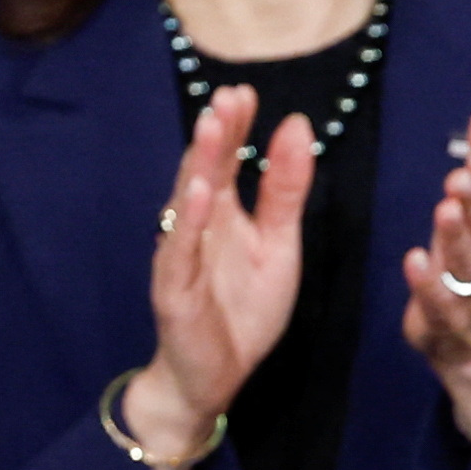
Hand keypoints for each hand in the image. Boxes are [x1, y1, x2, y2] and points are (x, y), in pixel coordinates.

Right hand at [123, 87, 314, 469]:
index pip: (227, 161)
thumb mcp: (278, 246)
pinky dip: (187, 222)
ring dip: (199, 163)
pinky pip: (180, 251)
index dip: (236, 128)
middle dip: (218, 134)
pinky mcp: (174, 290)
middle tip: (230, 95)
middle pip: (206, 171)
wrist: (212, 377)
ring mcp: (182, 256)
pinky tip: (197, 192)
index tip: (246, 92)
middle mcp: (197, 226)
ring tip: (211, 125)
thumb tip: (296, 128)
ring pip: (188, 203)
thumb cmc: (241, 310)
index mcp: (222, 214)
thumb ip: (285, 191)